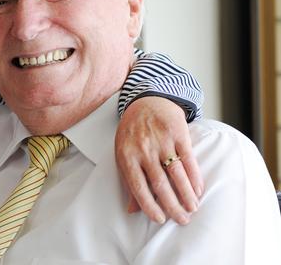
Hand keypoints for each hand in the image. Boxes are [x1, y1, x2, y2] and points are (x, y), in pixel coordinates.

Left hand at [115, 96, 203, 224]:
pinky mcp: (178, 133)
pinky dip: (195, 177)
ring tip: (192, 208)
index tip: (159, 220)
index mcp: (127, 156)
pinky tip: (198, 189)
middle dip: (172, 205)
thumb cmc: (133, 132)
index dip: (149, 206)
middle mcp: (144, 150)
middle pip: (160, 183)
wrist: (146, 101)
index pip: (137, 187)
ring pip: (176, 173)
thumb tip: (131, 210)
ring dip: (187, 194)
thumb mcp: (124, 153)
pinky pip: (188, 159)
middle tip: (182, 220)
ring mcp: (161, 141)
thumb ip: (129, 180)